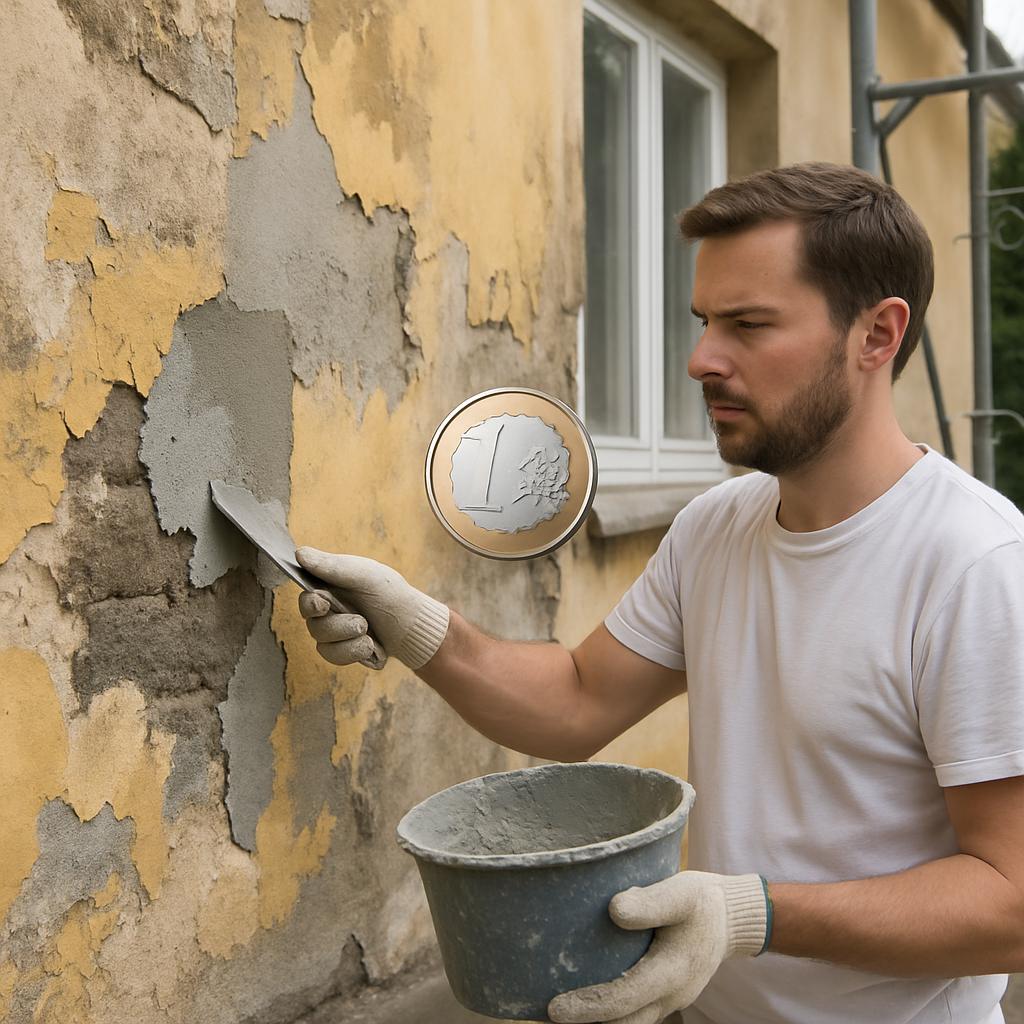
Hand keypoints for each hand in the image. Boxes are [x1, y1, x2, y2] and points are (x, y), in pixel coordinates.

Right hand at [295, 548, 449, 670]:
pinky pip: (335, 657)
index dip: (309, 604)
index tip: (322, 605)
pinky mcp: (343, 651)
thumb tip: (300, 554)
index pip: (306, 597)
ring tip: (369, 631)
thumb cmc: (389, 593)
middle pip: (313, 624)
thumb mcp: (366, 575)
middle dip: (337, 625)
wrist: (412, 624)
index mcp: (329, 588)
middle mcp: (327, 611)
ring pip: (323, 643)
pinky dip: (353, 652)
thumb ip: (334, 566)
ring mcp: (334, 633)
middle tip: (361, 622)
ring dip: (348, 639)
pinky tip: (370, 645)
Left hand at [548, 871, 768, 1023]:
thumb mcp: (681, 892)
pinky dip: (611, 1012)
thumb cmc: (703, 901)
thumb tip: (614, 909)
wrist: (731, 917)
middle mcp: (671, 995)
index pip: (624, 999)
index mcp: (672, 972)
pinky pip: (635, 1011)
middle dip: (588, 1023)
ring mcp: (669, 999)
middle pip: (624, 1023)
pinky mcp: (664, 993)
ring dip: (600, 1021)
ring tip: (561, 1013)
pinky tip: (587, 1000)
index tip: (555, 1009)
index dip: (589, 1007)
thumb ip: (651, 902)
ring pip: (630, 1022)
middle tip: (549, 1015)